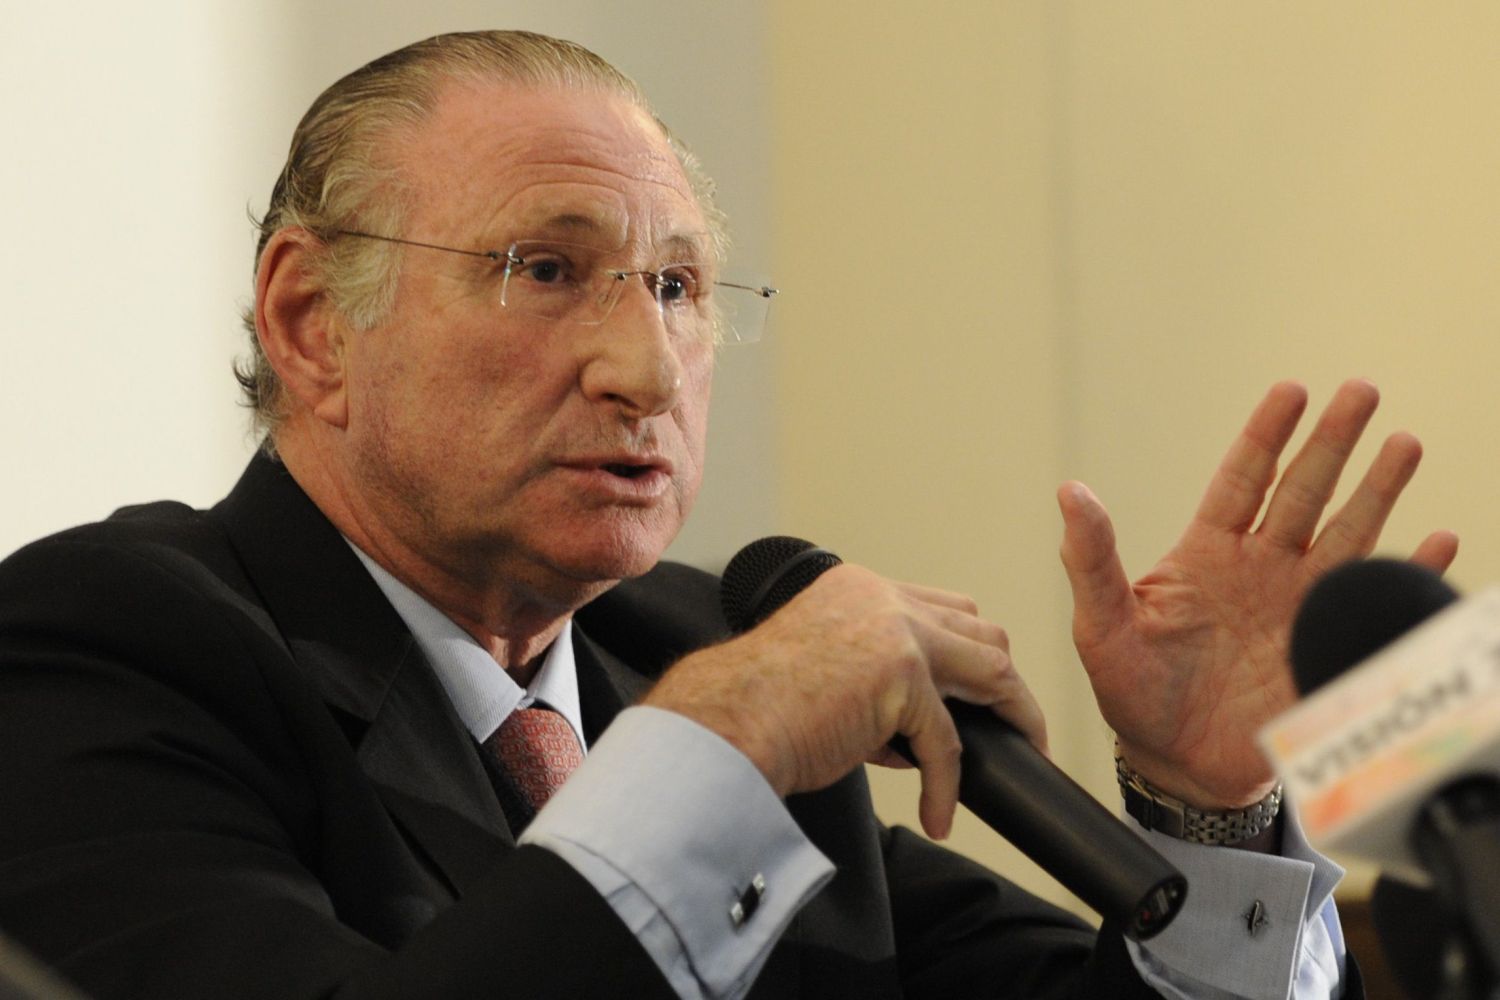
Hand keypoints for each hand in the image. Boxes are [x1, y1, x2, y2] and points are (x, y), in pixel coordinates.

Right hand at [644, 564, 1039, 838]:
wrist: (719, 725)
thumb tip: (922, 727)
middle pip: (979, 628)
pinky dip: (945, 784)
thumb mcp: (821, 669)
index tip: (980, 693)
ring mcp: (895, 632)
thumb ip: (873, 677)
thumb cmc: (751, 709)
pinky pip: (946, 742)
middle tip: (1013, 726)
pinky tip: (938, 814)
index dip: (967, 651)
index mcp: (857, 589)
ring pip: (989, 669)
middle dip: (1000, 680)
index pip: (940, 607)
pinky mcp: (902, 677)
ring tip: (1016, 752)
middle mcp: (880, 599)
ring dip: (1010, 715)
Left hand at [1058, 379, 1457, 808]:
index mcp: (1207, 553)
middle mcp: (1260, 567)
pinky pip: (1375, 600)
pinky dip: (1408, 571)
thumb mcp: (1102, 626)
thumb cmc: (1132, 693)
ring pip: (1348, 531)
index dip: (1266, 434)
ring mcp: (1299, 603)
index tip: (1291, 390)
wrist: (1177, 766)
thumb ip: (1091, 561)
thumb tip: (1070, 492)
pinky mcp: (1326, 645)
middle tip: (1361, 390)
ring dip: (1378, 489)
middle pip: (1304, 490)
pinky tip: (1437, 540)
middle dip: (1333, 441)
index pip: (1242, 479)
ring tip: (1404, 443)